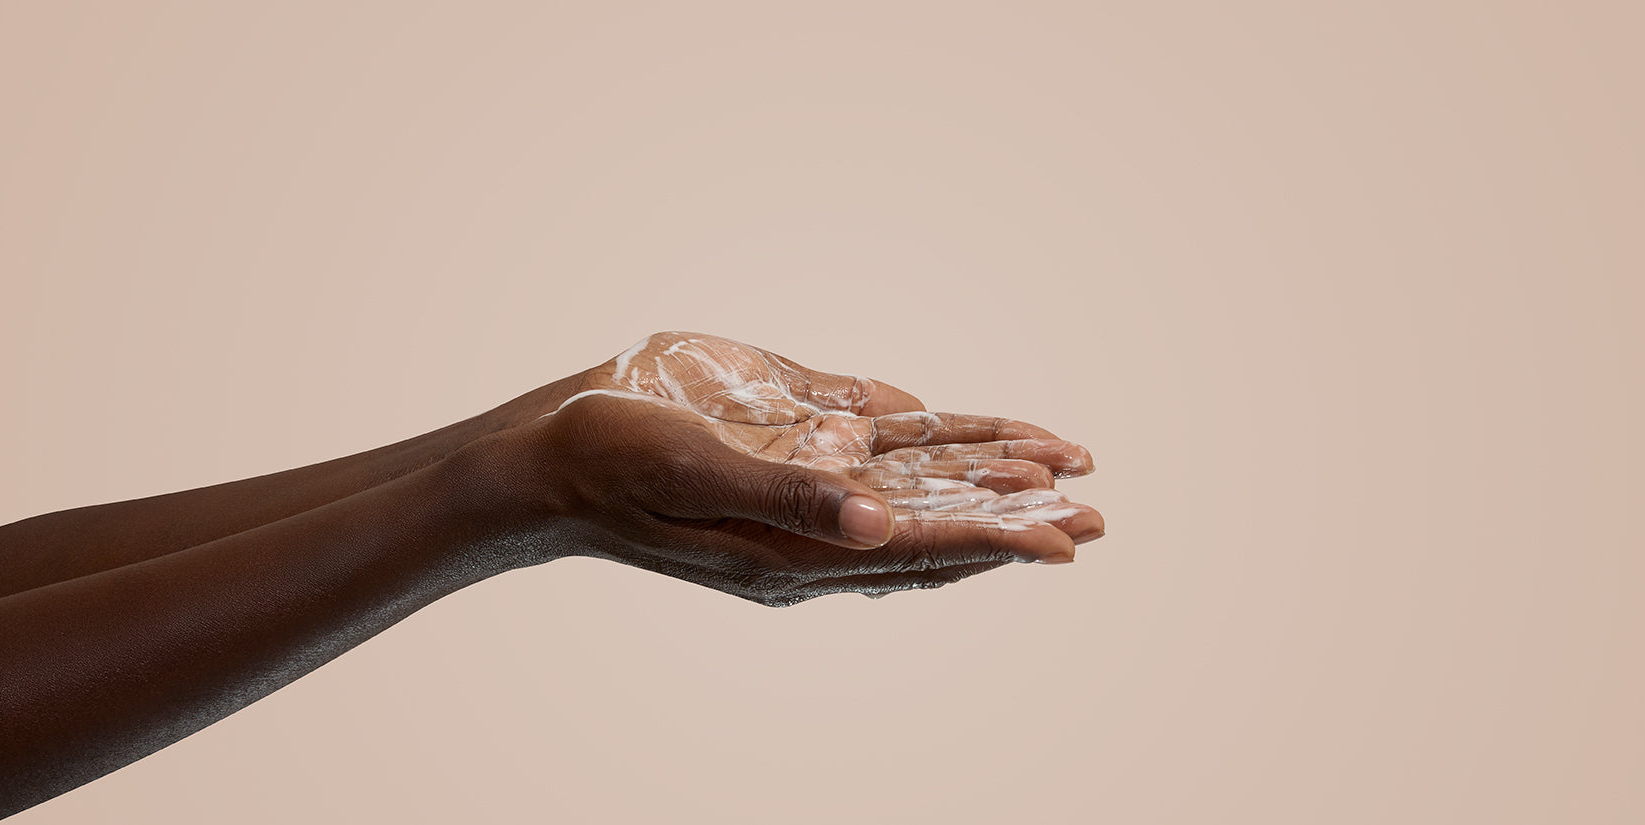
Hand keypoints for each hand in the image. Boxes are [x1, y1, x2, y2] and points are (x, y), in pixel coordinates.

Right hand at [564, 332, 1104, 542]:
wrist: (548, 455)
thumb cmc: (612, 464)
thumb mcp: (697, 473)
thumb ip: (789, 494)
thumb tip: (880, 519)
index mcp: (793, 551)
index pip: (917, 547)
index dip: (995, 540)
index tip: (1066, 539)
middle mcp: (810, 528)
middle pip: (934, 524)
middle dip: (1014, 518)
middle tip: (1096, 517)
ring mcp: (799, 491)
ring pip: (915, 486)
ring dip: (984, 479)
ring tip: (1060, 473)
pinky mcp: (785, 451)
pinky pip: (875, 453)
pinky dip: (931, 446)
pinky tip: (968, 439)